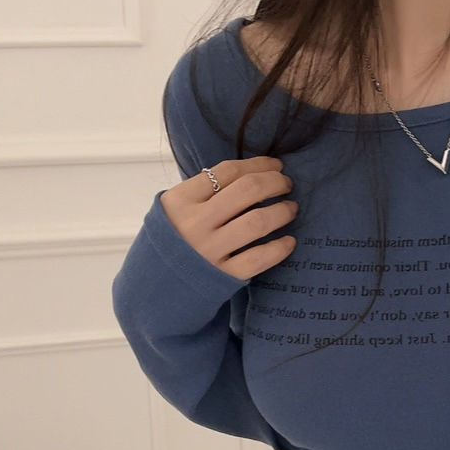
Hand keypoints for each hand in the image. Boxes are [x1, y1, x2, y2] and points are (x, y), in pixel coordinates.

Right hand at [159, 157, 297, 280]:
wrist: (157, 285)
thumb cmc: (174, 240)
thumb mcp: (175, 209)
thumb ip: (204, 192)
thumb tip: (252, 173)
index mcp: (181, 200)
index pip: (228, 171)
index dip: (258, 164)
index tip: (275, 165)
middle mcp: (195, 223)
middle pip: (247, 190)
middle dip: (274, 182)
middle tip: (286, 184)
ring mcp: (209, 250)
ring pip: (257, 222)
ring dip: (281, 211)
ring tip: (291, 208)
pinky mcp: (222, 275)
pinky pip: (258, 258)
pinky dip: (279, 248)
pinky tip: (289, 241)